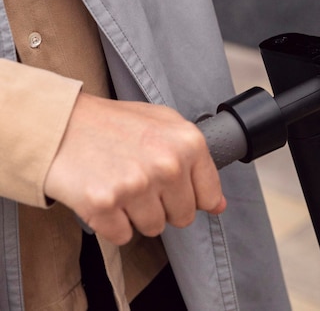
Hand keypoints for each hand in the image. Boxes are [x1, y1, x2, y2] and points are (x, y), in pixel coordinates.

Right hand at [44, 94, 225, 245]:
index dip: (190, 195)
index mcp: (188, 142)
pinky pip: (122, 236)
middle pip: (182, 216)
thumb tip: (218, 204)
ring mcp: (137, 184)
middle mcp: (168, 164)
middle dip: (163, 204)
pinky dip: (111, 222)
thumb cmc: (115, 124)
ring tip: (120, 183)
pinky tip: (104, 193)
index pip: (208, 196)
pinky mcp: (105, 204)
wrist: (62, 124)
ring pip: (153, 228)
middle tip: (140, 179)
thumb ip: (197, 160)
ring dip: (136, 213)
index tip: (173, 185)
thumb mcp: (165, 124)